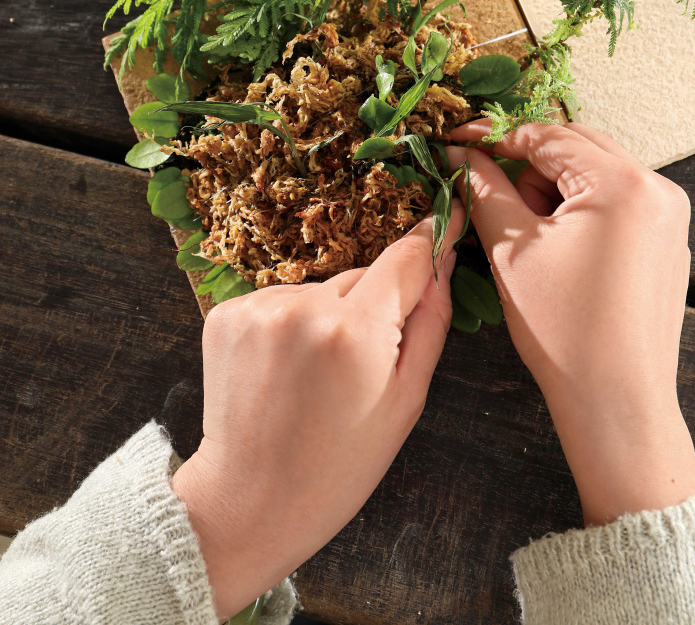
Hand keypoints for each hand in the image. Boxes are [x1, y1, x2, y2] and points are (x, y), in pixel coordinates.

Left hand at [172, 209, 459, 620]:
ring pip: (322, 288)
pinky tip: (287, 369)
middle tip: (365, 364)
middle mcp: (302, 307)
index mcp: (354, 332)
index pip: (407, 255)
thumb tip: (443, 257)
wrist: (249, 501)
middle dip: (374, 305)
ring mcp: (258, 307)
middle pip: (364, 276)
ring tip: (318, 376)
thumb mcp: (406, 400)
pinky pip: (283, 298)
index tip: (452, 207)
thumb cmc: (338, 465)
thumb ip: (430, 321)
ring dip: (330, 315)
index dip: (433, 235)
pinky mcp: (226, 312)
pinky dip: (293, 323)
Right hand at [447, 121, 694, 526]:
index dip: (496, 137)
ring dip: (553, 190)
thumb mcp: (511, 250)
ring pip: (595, 173)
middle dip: (527, 167)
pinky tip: (558, 252)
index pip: (548, 135)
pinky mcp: (668, 240)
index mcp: (622, 183)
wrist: (618, 402)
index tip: (458, 143)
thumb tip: (463, 156)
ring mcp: (669, 215)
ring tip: (531, 241)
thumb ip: (485, 189)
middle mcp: (658, 188)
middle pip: (576, 146)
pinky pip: (617, 201)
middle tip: (491, 199)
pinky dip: (581, 211)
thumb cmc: (563, 330)